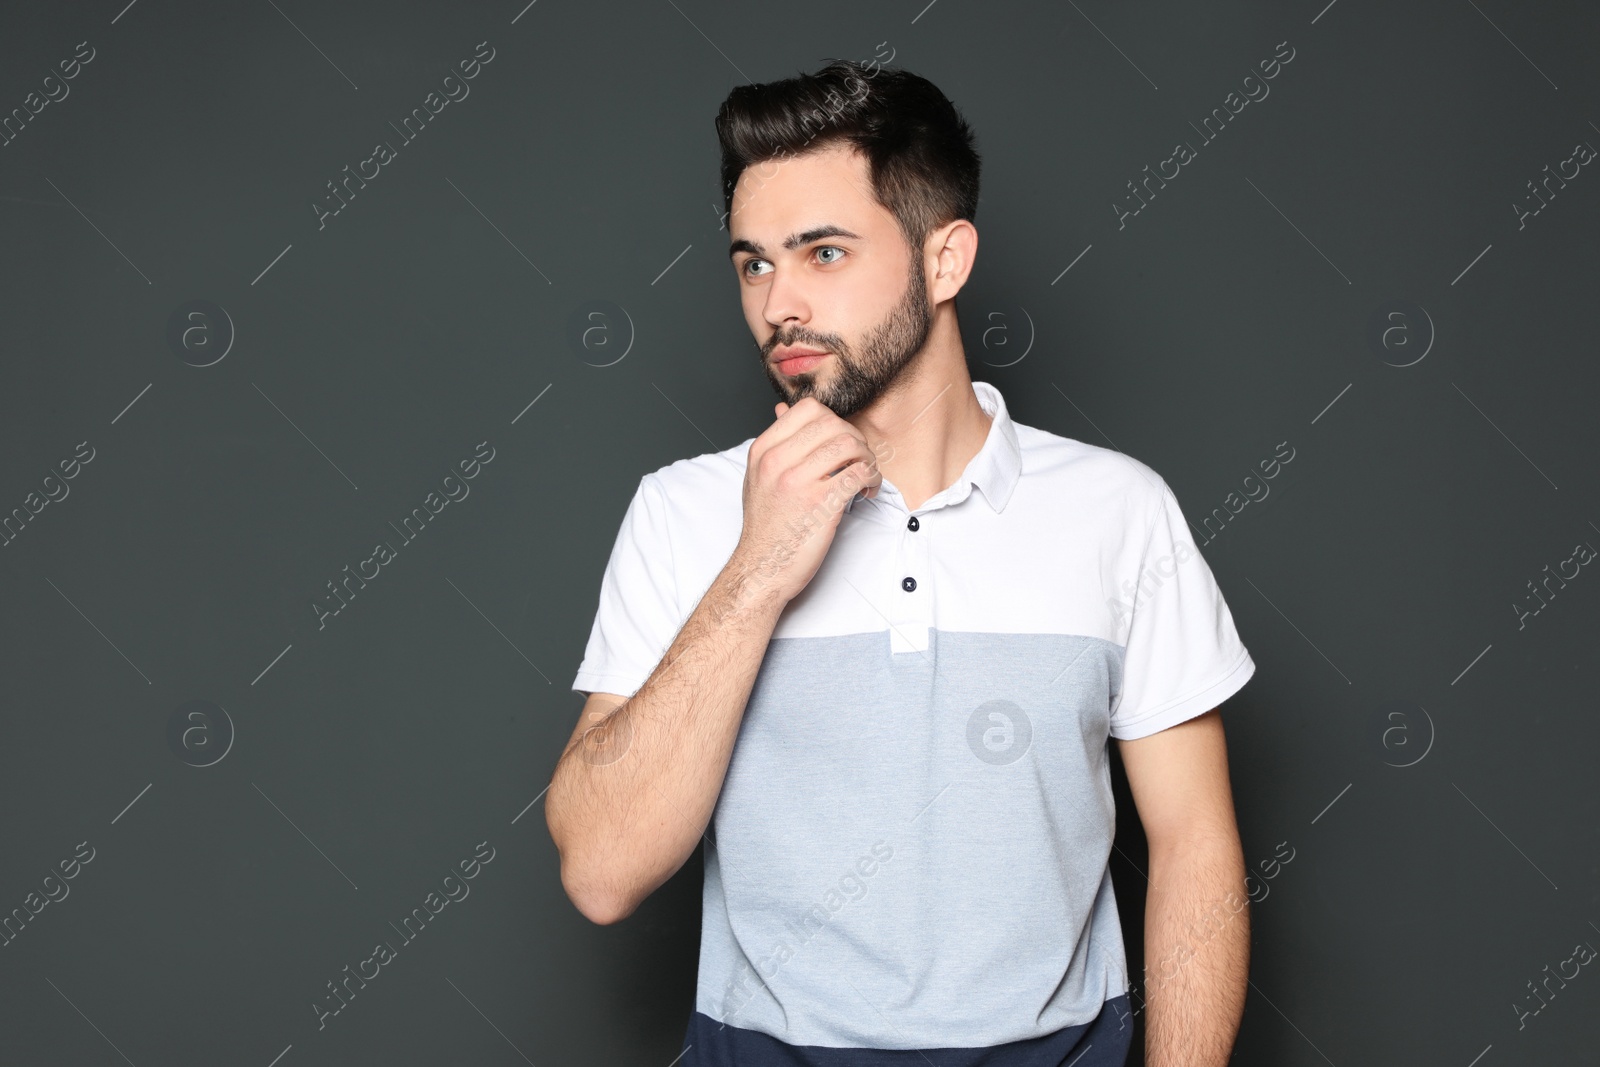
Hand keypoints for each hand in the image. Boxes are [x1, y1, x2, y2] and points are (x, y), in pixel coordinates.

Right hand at [733, 397, 883, 604]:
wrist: (762, 568)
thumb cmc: (766, 526)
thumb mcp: (758, 477)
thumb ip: (774, 444)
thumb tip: (782, 409)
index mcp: (763, 451)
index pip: (807, 409)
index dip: (834, 421)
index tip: (840, 442)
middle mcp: (777, 462)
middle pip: (833, 424)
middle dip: (855, 439)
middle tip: (858, 460)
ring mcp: (798, 482)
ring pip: (850, 445)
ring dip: (867, 458)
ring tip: (865, 475)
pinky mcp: (820, 505)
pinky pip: (859, 473)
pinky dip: (872, 479)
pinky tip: (867, 491)